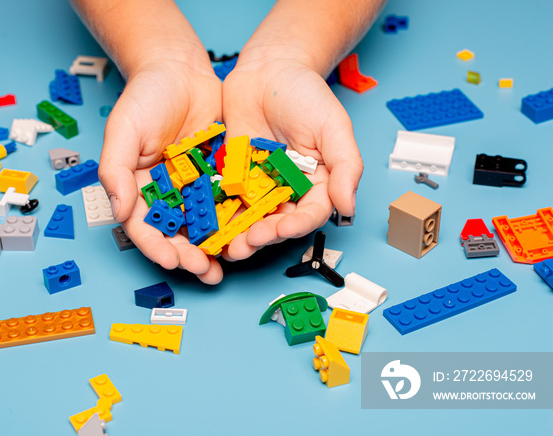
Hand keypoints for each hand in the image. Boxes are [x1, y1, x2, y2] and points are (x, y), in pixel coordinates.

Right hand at [98, 54, 224, 283]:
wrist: (180, 69)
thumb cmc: (145, 96)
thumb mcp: (123, 129)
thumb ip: (116, 169)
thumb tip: (118, 210)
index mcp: (138, 188)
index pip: (143, 227)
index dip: (156, 246)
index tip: (172, 260)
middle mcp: (165, 193)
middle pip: (175, 233)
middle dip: (188, 255)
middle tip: (204, 271)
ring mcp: (193, 186)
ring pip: (202, 225)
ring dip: (212, 248)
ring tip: (223, 266)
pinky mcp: (218, 176)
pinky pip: (226, 202)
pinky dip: (233, 221)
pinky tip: (244, 234)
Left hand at [220, 54, 362, 260]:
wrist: (269, 69)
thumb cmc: (306, 94)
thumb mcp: (333, 126)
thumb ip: (346, 165)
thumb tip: (349, 206)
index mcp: (316, 183)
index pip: (309, 214)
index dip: (296, 226)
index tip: (282, 230)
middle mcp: (287, 189)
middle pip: (276, 222)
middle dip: (262, 237)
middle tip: (247, 244)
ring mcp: (258, 184)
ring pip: (249, 218)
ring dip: (238, 235)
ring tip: (226, 246)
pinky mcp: (232, 175)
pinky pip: (224, 199)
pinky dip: (217, 214)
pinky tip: (207, 224)